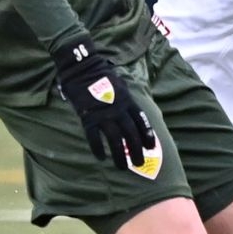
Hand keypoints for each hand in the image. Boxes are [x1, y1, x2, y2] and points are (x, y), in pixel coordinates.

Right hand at [52, 37, 156, 168]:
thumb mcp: (120, 84)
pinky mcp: (88, 117)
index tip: (151, 147)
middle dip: (136, 150)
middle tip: (139, 163)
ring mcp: (103, 114)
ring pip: (115, 139)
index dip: (147, 135)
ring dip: (120, 155)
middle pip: (131, 134)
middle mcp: (118, 109)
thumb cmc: (100, 74)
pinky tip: (101, 158)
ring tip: (122, 167)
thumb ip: (126, 98)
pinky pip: (94, 137)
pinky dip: (98, 148)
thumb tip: (130, 110)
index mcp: (127, 101)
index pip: (141, 121)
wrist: (81, 67)